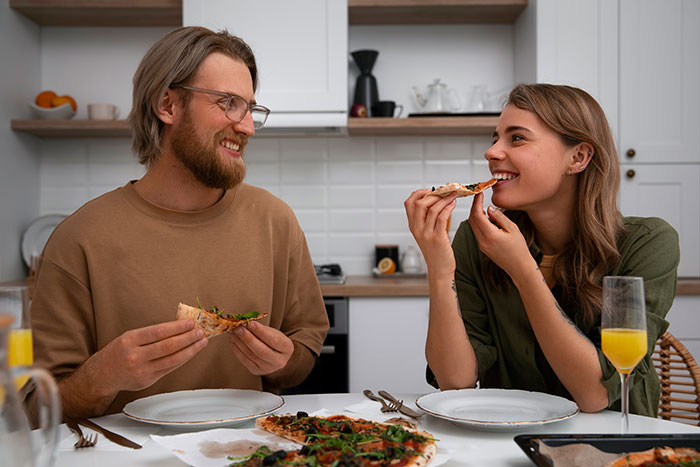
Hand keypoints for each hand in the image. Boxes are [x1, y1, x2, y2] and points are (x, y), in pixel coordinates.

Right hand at [85, 320, 207, 395]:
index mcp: (130, 340)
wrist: (102, 375)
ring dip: (191, 350)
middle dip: (188, 338)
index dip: (177, 327)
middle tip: (201, 332)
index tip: (191, 323)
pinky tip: (191, 352)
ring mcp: (142, 370)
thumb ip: (152, 334)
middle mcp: (135, 356)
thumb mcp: (129, 337)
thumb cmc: (119, 351)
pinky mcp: (148, 381)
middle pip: (168, 346)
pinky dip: (183, 359)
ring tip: (201, 342)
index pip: (159, 332)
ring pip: (172, 360)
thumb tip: (179, 326)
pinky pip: (170, 369)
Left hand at [228, 321, 294, 374]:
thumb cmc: (273, 340)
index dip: (261, 331)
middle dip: (248, 338)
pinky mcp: (256, 371)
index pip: (274, 340)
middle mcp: (279, 361)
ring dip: (239, 342)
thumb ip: (261, 329)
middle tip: (238, 328)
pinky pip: (244, 360)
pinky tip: (233, 340)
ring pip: (251, 355)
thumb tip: (244, 323)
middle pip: (261, 350)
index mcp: (287, 348)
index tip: (250, 323)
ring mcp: (268, 368)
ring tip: (233, 332)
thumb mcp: (273, 333)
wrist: (275, 356)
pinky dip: (237, 349)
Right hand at [404, 189, 457, 277]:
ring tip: (453, 196)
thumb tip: (433, 202)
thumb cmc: (436, 251)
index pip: (409, 203)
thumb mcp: (426, 234)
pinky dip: (448, 208)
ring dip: (445, 199)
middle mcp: (417, 229)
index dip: (419, 193)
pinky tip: (453, 205)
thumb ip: (426, 220)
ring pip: (433, 209)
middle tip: (445, 191)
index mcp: (413, 226)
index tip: (430, 190)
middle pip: (420, 203)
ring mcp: (426, 234)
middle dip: (434, 194)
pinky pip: (442, 218)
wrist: (439, 269)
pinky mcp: (437, 238)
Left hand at [468, 193, 533, 277]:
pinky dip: (478, 221)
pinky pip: (476, 231)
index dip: (476, 202)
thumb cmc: (519, 249)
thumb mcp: (512, 229)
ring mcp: (481, 244)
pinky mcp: (482, 247)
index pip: (478, 215)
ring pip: (472, 225)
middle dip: (474, 206)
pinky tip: (484, 216)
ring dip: (475, 214)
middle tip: (478, 196)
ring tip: (481, 204)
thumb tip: (489, 208)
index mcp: (490, 235)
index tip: (479, 193)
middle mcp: (482, 240)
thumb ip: (499, 217)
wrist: (518, 266)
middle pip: (472, 219)